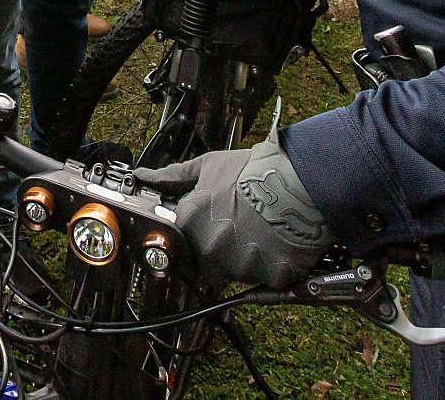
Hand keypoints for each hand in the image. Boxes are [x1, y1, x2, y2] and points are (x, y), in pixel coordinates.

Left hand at [141, 135, 330, 292]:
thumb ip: (174, 176)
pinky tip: (281, 241)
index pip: (185, 242)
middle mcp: (210, 250)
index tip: (216, 224)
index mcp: (190, 223)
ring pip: (239, 272)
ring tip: (264, 229)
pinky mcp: (271, 277)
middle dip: (223, 249)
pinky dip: (276, 265)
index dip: (202, 232)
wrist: (299, 178)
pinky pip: (270, 278)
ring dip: (249, 258)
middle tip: (243, 226)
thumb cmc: (254, 170)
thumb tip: (146, 176)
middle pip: (210, 263)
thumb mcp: (208, 165)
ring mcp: (241, 267)